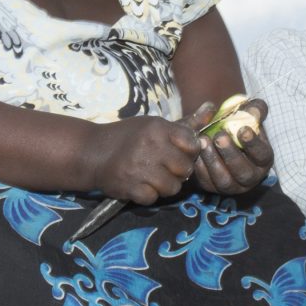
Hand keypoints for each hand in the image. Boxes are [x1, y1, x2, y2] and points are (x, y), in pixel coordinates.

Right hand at [86, 116, 204, 203]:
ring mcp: (139, 168)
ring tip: (153, 177)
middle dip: (178, 171)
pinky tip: (141, 185)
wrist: (92, 152)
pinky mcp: (130, 187)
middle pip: (185, 169)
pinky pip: (153, 198)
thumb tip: (213, 107)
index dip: (189, 152)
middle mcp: (150, 147)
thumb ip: (185, 124)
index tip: (178, 152)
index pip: (192, 144)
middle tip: (165, 167)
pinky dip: (148, 195)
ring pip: (172, 187)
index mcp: (158, 129)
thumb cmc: (128, 136)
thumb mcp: (154, 125)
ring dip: (165, 186)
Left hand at [183, 97, 271, 197]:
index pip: (262, 155)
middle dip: (231, 154)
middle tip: (219, 136)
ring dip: (213, 160)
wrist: (221, 140)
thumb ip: (255, 110)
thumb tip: (252, 110)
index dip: (253, 144)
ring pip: (224, 180)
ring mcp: (232, 185)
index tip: (243, 130)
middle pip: (243, 172)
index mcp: (263, 160)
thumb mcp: (250, 116)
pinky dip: (200, 167)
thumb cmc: (239, 127)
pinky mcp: (213, 187)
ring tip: (204, 140)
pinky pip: (207, 181)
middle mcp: (250, 177)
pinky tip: (195, 150)